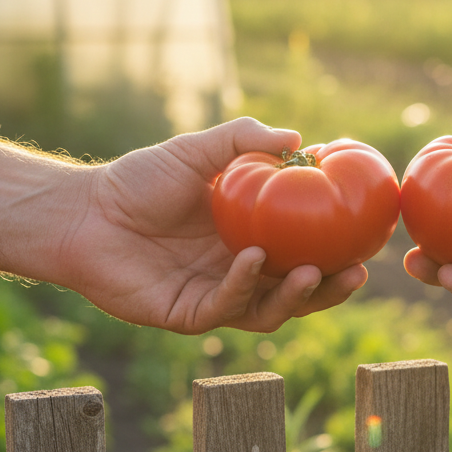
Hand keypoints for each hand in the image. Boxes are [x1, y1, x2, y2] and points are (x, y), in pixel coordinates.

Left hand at [56, 118, 367, 333]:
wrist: (83, 213)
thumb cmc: (137, 180)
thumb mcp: (198, 151)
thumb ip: (244, 141)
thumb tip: (298, 136)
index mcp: (251, 239)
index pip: (305, 251)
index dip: (337, 249)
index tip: (367, 234)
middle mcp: (239, 273)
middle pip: (299, 290)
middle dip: (331, 287)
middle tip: (357, 271)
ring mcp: (216, 296)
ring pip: (270, 309)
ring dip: (296, 295)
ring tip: (315, 271)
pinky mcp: (188, 315)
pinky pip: (227, 307)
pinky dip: (244, 286)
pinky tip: (253, 259)